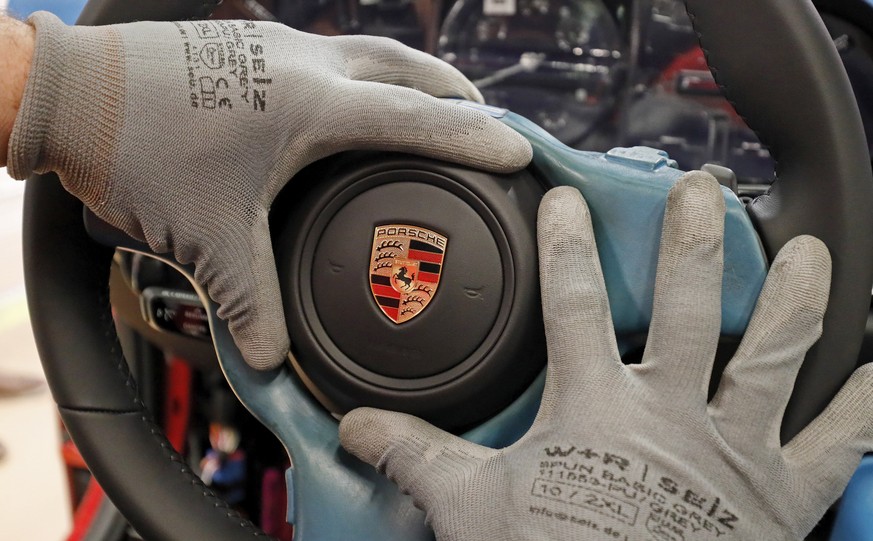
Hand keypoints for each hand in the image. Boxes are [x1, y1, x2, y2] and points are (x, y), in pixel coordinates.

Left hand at [6, 12, 530, 369]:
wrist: (70, 92)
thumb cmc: (137, 151)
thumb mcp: (206, 237)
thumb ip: (250, 301)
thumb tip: (271, 360)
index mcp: (310, 104)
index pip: (415, 121)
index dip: (474, 140)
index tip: (519, 151)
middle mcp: (304, 63)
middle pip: (407, 67)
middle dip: (455, 95)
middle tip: (485, 124)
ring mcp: (276, 45)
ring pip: (369, 51)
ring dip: (410, 77)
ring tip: (431, 107)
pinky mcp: (250, 43)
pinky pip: (330, 51)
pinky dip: (362, 74)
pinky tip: (350, 102)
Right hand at [340, 174, 872, 539]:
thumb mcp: (472, 508)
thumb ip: (419, 456)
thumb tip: (359, 429)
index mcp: (595, 406)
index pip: (574, 301)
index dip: (567, 242)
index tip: (566, 198)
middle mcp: (672, 413)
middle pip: (687, 306)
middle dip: (694, 241)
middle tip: (703, 192)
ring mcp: (733, 450)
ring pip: (774, 355)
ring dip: (793, 299)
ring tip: (807, 251)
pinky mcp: (782, 496)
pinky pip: (839, 447)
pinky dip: (864, 410)